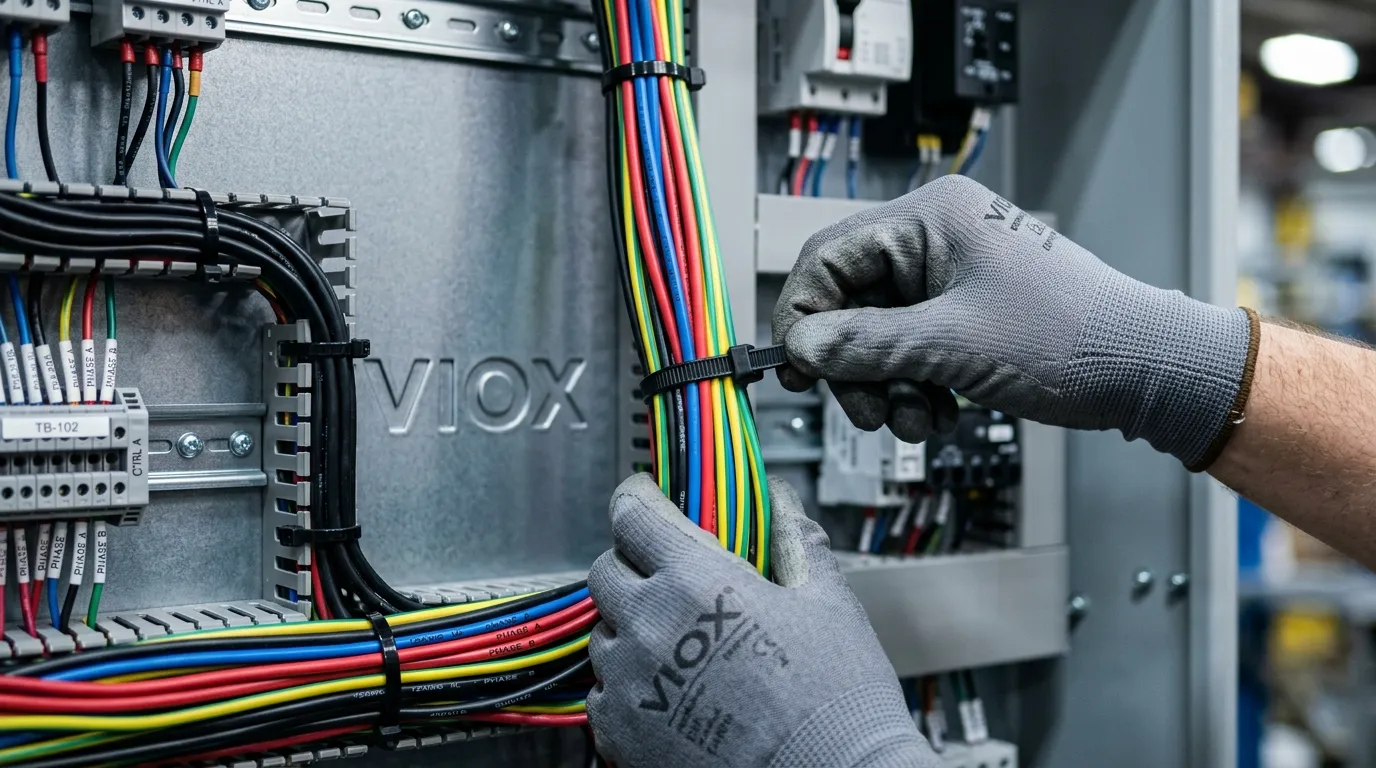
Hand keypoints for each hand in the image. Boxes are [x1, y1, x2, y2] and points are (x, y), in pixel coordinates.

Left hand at [587, 474, 940, 767]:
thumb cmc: (835, 699)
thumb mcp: (828, 602)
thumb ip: (796, 542)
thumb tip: (783, 502)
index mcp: (697, 581)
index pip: (634, 515)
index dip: (636, 498)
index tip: (643, 496)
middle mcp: (650, 626)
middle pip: (606, 570)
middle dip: (632, 563)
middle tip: (668, 575)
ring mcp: (629, 683)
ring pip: (603, 633)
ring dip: (630, 627)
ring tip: (680, 645)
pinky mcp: (620, 733)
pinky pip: (603, 692)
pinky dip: (628, 685)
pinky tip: (672, 694)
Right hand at [773, 175, 1255, 470]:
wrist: (1148, 371)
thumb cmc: (1075, 338)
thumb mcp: (953, 345)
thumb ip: (868, 344)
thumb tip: (803, 347)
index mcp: (931, 218)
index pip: (829, 257)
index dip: (806, 315)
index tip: (801, 368)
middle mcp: (936, 240)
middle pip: (850, 301)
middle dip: (854, 364)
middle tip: (865, 410)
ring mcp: (951, 277)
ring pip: (878, 334)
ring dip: (886, 385)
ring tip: (916, 419)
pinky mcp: (965, 314)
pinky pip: (911, 349)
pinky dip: (913, 387)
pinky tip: (939, 413)